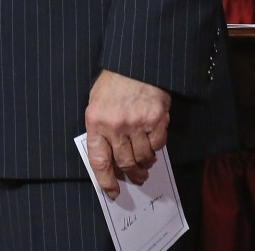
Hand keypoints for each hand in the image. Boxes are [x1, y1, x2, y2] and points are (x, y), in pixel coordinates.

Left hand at [84, 70, 170, 196]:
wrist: (135, 62)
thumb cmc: (114, 83)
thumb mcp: (96, 103)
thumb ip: (100, 129)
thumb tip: (108, 156)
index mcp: (96, 122)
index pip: (99, 161)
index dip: (106, 181)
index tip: (112, 191)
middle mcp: (116, 125)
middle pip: (124, 162)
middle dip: (131, 173)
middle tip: (136, 176)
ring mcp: (137, 123)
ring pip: (143, 157)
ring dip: (145, 163)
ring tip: (145, 162)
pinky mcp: (157, 119)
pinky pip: (158, 145)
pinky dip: (156, 148)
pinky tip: (153, 143)